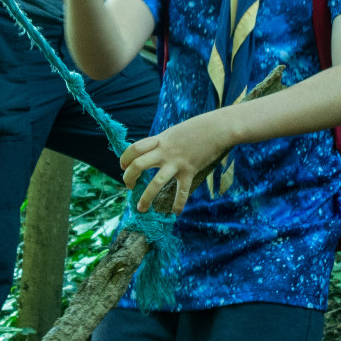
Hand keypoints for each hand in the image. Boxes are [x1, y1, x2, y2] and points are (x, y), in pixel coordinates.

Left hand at [120, 111, 236, 214]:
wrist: (218, 128)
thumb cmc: (198, 128)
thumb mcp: (174, 132)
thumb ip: (163, 143)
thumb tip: (154, 152)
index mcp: (160, 140)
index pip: (134, 148)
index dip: (125, 158)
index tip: (123, 166)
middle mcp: (165, 151)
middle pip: (138, 165)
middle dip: (129, 178)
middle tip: (129, 186)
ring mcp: (177, 162)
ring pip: (156, 183)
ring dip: (146, 198)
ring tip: (141, 208)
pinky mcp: (189, 171)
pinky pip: (181, 192)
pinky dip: (178, 204)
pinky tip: (175, 212)